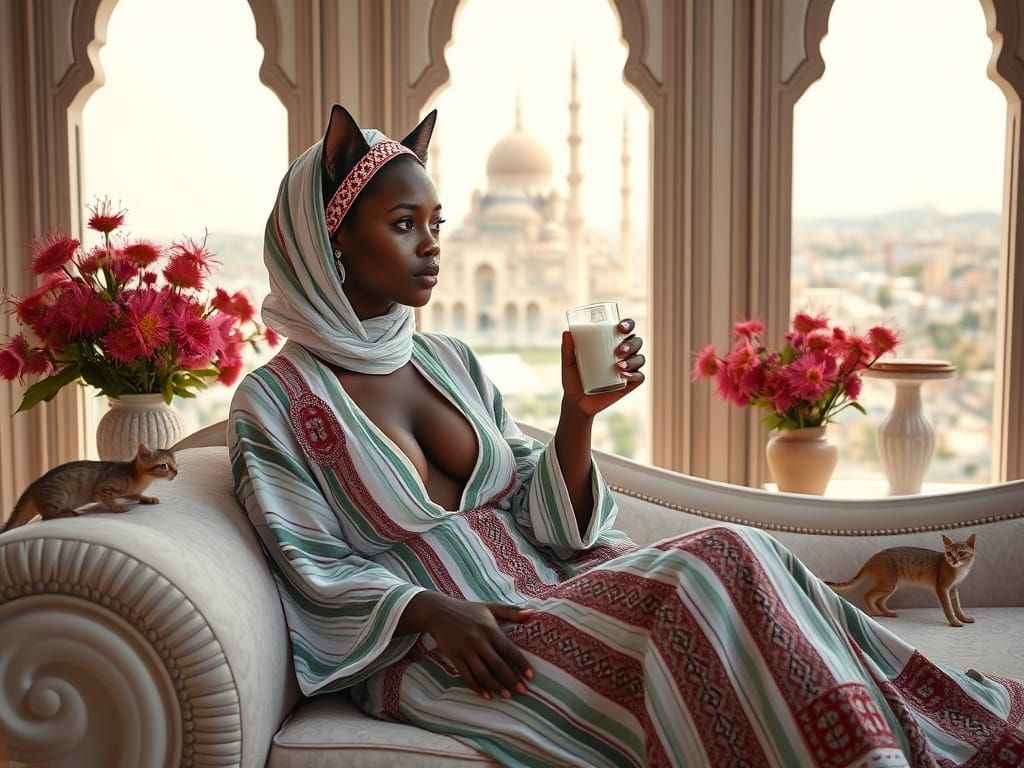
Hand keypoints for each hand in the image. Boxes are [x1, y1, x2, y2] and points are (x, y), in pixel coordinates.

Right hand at [402, 592, 534, 698]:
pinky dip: (477, 687)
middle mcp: (479, 641)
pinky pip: (467, 676)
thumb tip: (532, 612)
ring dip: (496, 686)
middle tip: (523, 692)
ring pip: (483, 673)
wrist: (438, 612)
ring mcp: (466, 650)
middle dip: (511, 680)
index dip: (521, 664)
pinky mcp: (455, 657)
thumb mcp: (490, 607)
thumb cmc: (467, 610)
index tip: (531, 676)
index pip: (509, 650)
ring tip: (507, 696)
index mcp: (490, 629)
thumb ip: (511, 612)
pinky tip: (487, 695)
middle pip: (498, 665)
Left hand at [561, 318, 645, 417]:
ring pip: (639, 358)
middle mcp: (623, 354)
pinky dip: (635, 375)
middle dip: (631, 344)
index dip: (628, 324)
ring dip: (633, 360)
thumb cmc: (573, 378)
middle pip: (636, 342)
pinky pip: (639, 377)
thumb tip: (566, 332)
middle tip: (618, 350)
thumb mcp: (568, 364)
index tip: (620, 327)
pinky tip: (625, 376)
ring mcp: (628, 369)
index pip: (626, 329)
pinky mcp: (629, 384)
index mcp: (611, 343)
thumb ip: (567, 349)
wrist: (576, 402)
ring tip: (618, 366)